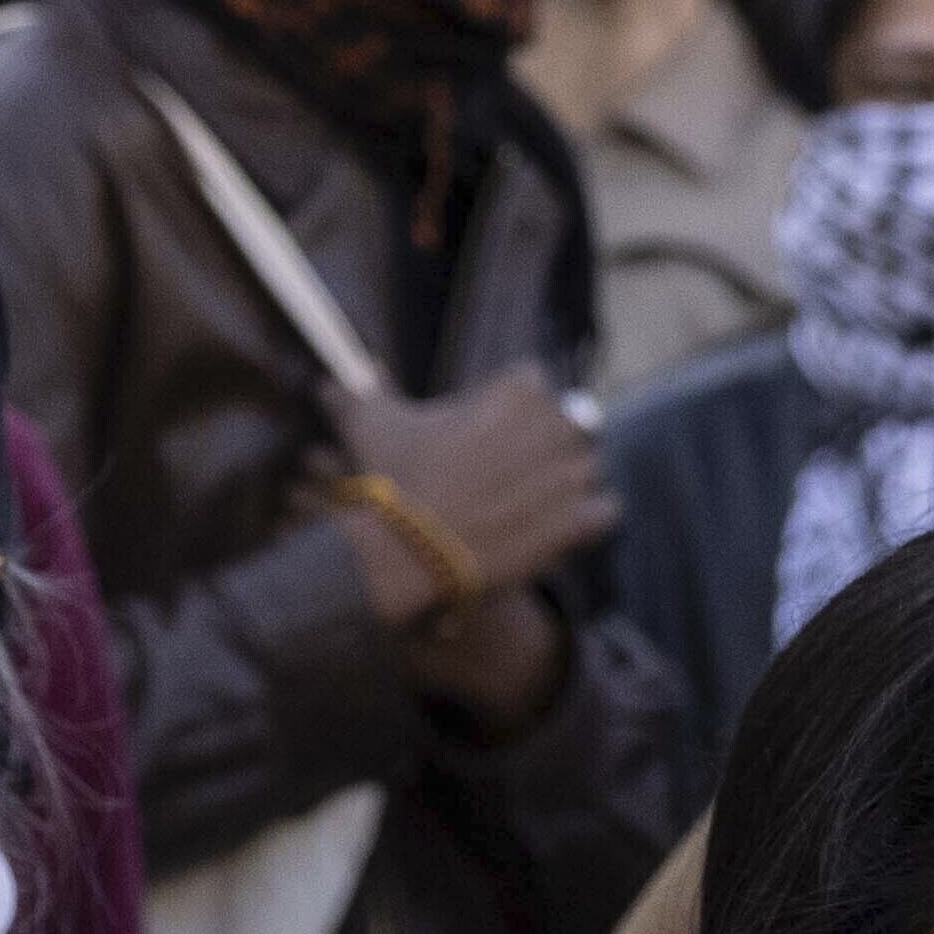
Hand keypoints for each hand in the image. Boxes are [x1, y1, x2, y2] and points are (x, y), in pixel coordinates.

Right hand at [328, 370, 610, 618]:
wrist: (405, 553)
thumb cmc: (391, 481)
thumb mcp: (370, 425)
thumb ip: (357, 392)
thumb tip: (327, 383)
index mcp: (516, 391)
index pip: (532, 380)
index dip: (509, 404)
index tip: (487, 426)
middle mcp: (555, 426)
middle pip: (568, 422)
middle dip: (543, 440)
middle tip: (508, 467)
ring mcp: (571, 476)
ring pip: (586, 467)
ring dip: (566, 479)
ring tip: (531, 499)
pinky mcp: (578, 522)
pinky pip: (606, 510)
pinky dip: (588, 517)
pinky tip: (559, 524)